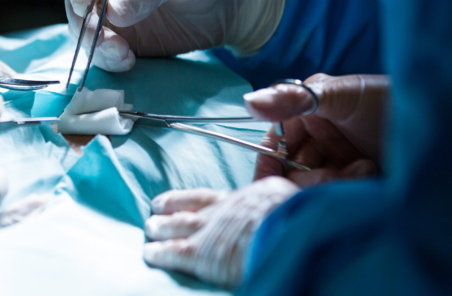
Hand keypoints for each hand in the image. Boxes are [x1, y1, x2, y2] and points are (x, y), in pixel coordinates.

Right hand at [61, 0, 288, 71]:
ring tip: (122, 54)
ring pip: (83, 30)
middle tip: (104, 39)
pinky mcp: (119, 38)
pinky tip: (128, 61)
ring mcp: (107, 11)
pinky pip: (102, 51)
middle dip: (85, 23)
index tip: (87, 4)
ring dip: (96, 46)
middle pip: (74, 0)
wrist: (227, 3)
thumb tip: (113, 14)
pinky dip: (109, 59)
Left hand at [143, 177, 298, 287]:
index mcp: (248, 198)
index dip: (195, 198)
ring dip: (161, 227)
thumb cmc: (302, 219)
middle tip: (156, 209)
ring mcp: (209, 230)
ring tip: (150, 228)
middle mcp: (223, 210)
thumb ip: (288, 202)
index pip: (214, 197)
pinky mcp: (199, 253)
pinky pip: (172, 252)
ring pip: (176, 226)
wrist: (290, 231)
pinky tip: (149, 253)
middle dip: (172, 209)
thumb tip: (300, 200)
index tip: (183, 198)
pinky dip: (159, 252)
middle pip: (191, 207)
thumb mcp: (299, 201)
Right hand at [245, 74, 389, 185]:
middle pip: (292, 171)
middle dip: (308, 176)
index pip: (275, 145)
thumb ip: (293, 99)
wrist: (441, 126)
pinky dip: (348, 189)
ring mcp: (338, 162)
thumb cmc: (388, 99)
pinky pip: (336, 196)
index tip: (268, 184)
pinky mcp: (356, 183)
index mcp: (307, 115)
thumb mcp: (339, 94)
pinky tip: (369, 175)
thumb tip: (248, 102)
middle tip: (332, 173)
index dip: (270, 164)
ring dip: (333, 182)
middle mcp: (319, 139)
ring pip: (313, 186)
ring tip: (362, 169)